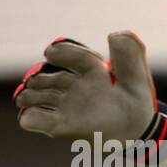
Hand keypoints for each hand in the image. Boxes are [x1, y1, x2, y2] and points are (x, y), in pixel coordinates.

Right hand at [14, 31, 157, 141]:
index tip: (50, 53)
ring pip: (36, 95)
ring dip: (30, 96)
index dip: (62, 53)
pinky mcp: (63, 125)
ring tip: (27, 99)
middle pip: (47, 77)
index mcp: (91, 70)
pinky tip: (29, 117)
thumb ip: (130, 58)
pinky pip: (40, 120)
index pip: (73, 56)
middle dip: (40, 79)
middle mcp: (74, 85)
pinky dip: (32, 118)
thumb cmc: (135, 102)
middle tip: (38, 82)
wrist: (138, 132)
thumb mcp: (138, 80)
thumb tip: (115, 34)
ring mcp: (66, 104)